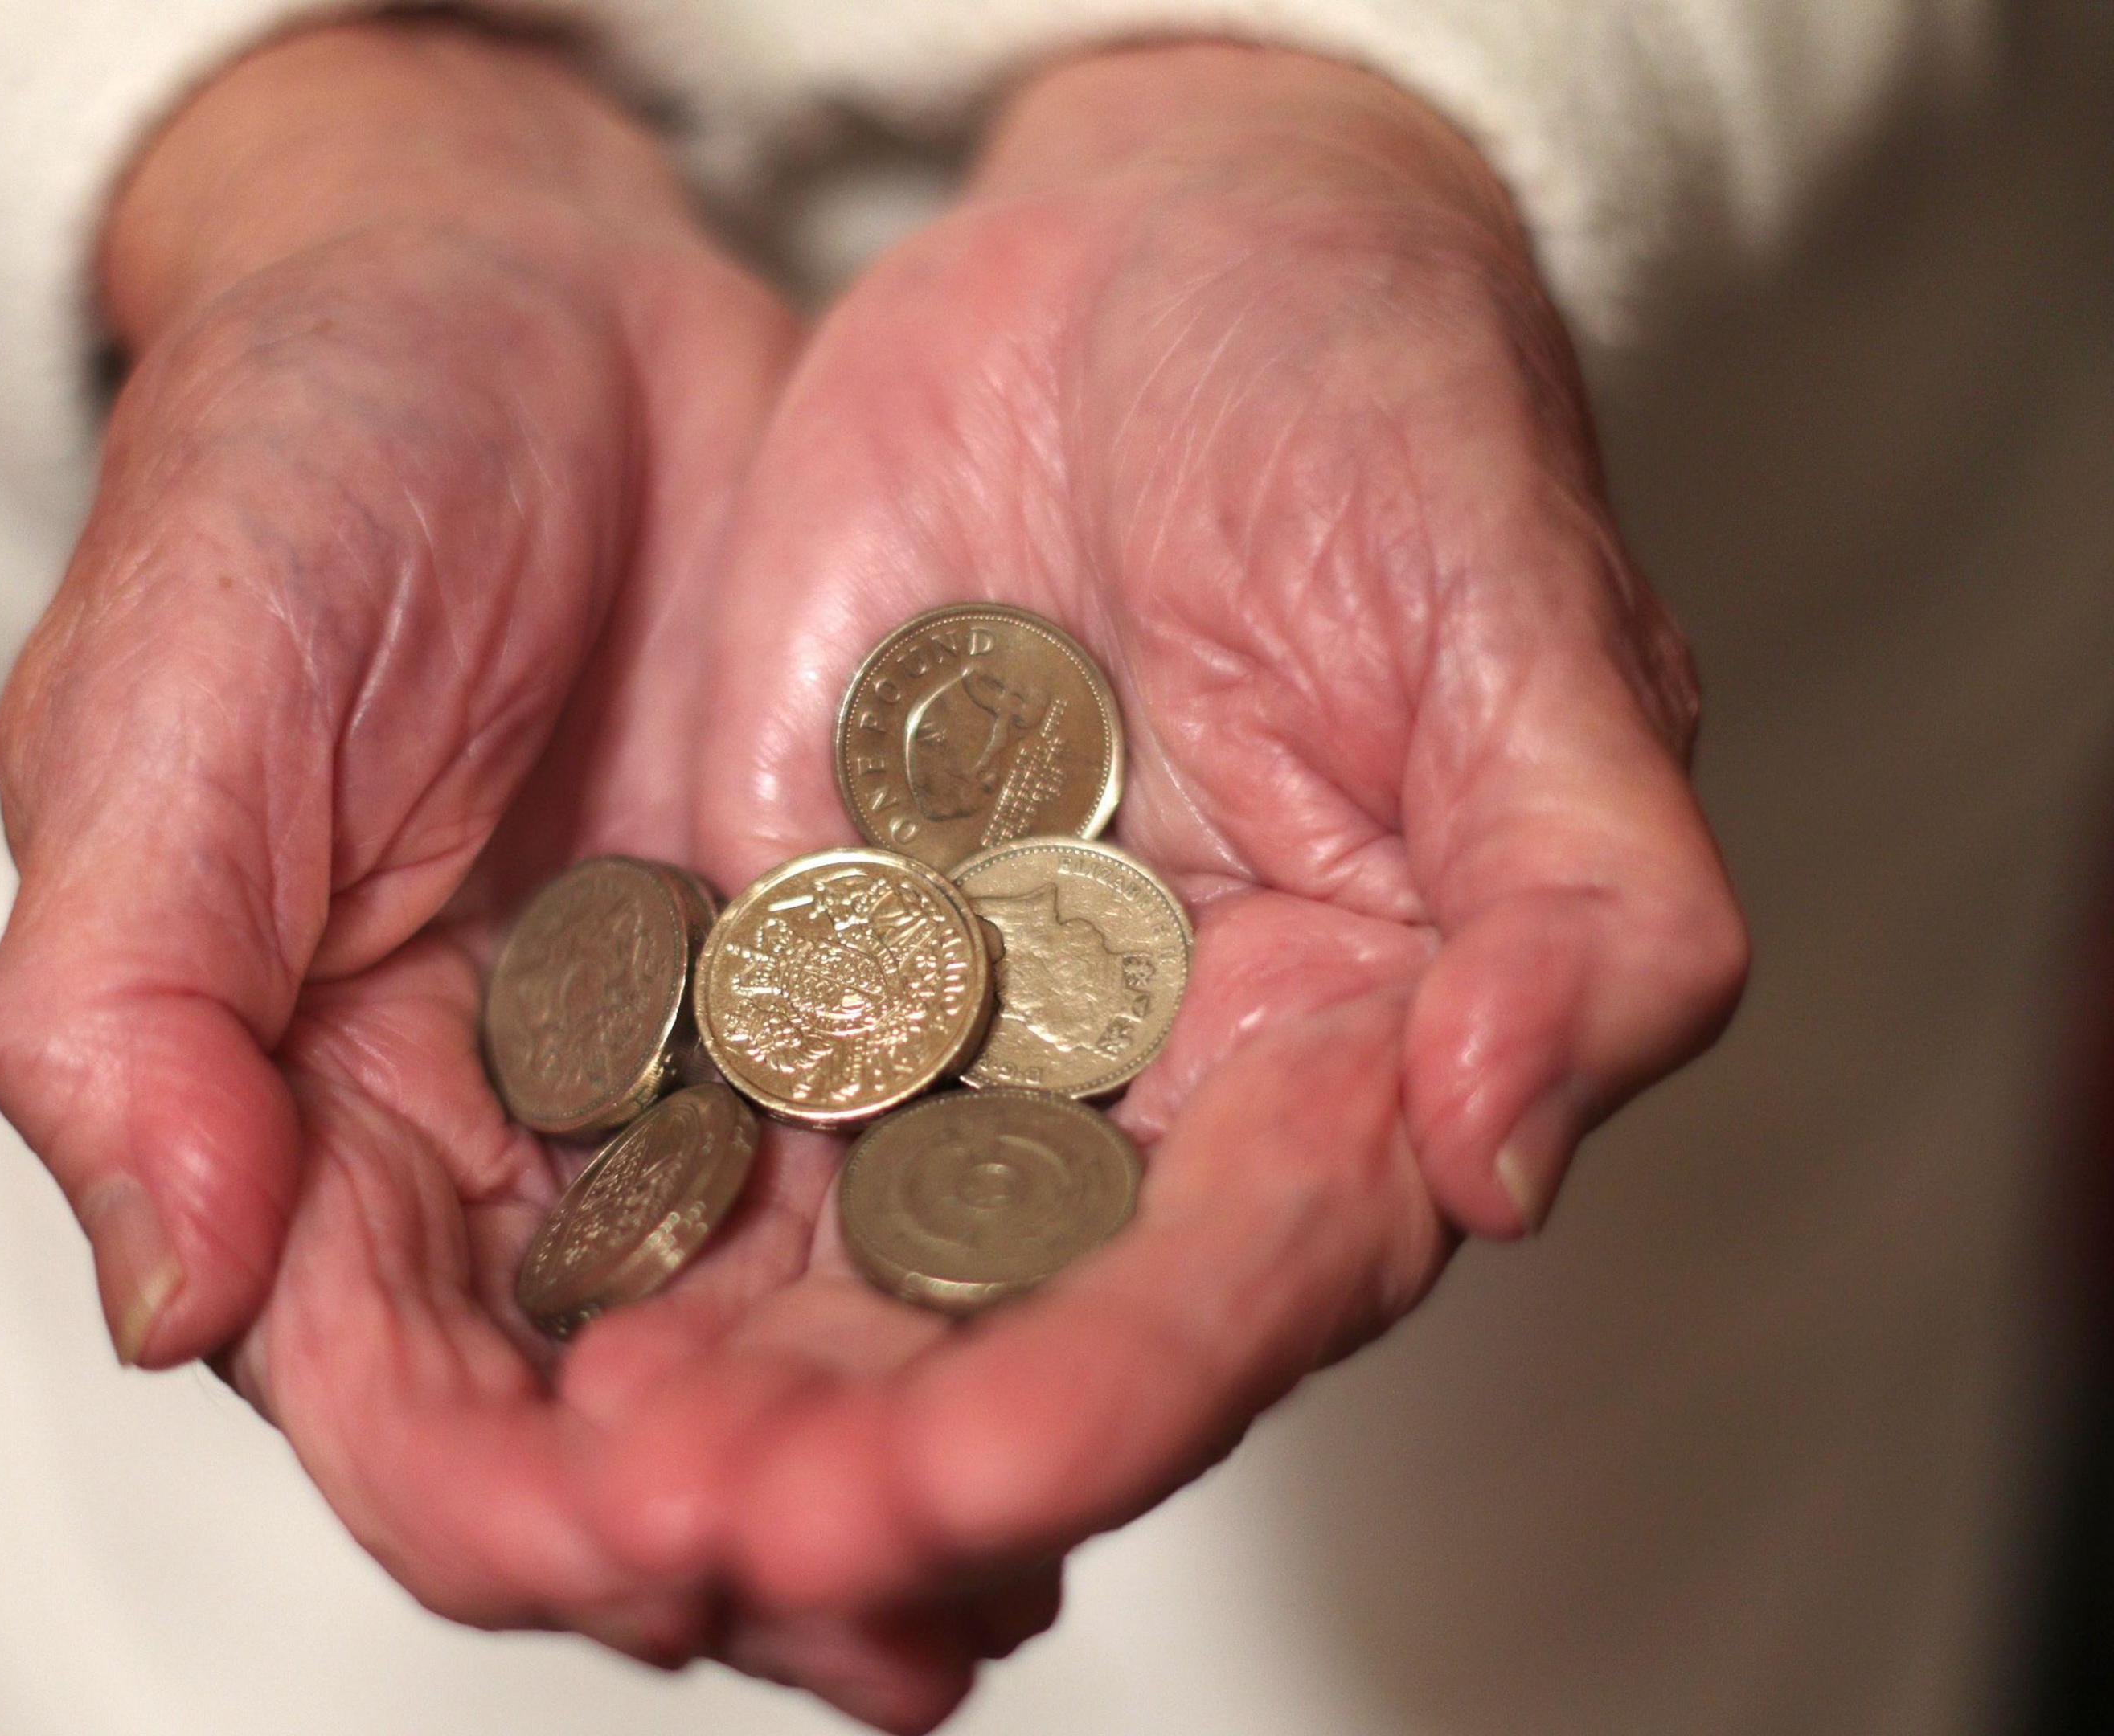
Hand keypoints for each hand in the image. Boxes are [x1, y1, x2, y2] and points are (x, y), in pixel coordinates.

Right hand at [0, 23, 1037, 1723]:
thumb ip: (128, 1013)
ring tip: (1016, 1560)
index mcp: (304, 1146)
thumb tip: (166, 1294)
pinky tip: (1087, 1370)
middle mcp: (500, 1175)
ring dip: (896, 1478)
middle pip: (622, 1440)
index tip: (658, 1545)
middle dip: (750, 1538)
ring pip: (790, 1361)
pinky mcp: (837, 1015)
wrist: (510, 291)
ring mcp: (681, 1104)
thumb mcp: (157, 718)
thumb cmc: (289, 480)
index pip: (406, 1414)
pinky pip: (921, 1194)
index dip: (520, 1510)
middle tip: (904, 1596)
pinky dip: (988, 1302)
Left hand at [561, 41, 1747, 1628]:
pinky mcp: (801, 957)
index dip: (1111, 1392)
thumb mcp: (1522, 620)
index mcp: (1350, 1063)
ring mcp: (964, 1039)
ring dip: (727, 1394)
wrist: (1160, 248)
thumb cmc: (1385, 413)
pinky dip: (626, 1229)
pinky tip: (527, 1322)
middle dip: (878, 1454)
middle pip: (1014, 1332)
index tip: (969, 1477)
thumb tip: (1514, 1154)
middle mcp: (1152, 1103)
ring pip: (839, 1272)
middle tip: (725, 1532)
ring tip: (599, 1491)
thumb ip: (1587, 902)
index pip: (1241, 1283)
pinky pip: (703, 1116)